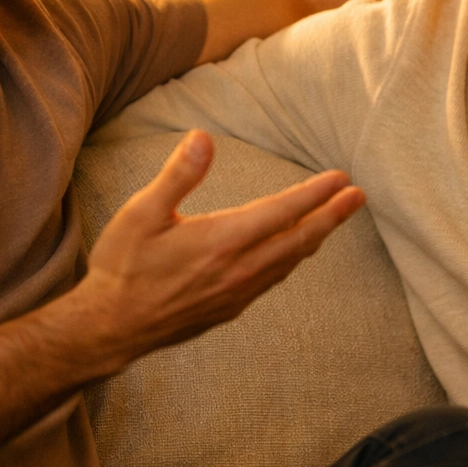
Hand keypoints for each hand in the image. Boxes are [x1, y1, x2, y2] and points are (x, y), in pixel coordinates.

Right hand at [79, 129, 364, 354]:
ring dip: (315, 238)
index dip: (314, 194)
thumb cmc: (121, 267)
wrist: (109, 328)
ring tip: (334, 219)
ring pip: (288, 262)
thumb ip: (178, 176)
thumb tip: (204, 138)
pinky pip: (272, 280)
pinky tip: (293, 252)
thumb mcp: (141, 213)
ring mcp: (236, 294)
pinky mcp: (229, 309)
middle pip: (298, 239)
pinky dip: (292, 260)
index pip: (281, 212)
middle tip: (358, 196)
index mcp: (220, 241)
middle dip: (331, 216)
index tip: (340, 179)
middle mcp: (237, 270)